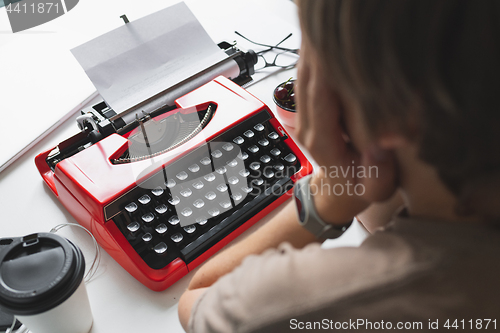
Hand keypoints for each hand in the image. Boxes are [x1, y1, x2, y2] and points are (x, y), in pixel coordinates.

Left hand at [295, 36, 398, 224]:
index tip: (333, 48)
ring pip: (303, 78)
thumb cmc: (359, 188)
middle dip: (317, 54)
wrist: (339, 191)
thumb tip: (380, 146)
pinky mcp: (309, 112)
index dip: (326, 70)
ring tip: (326, 30)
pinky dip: (314, 62)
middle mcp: (308, 127)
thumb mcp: (377, 188)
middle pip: (307, 81)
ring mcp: (305, 118)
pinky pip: (307, 81)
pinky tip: (325, 46)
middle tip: (330, 28)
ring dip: (313, 54)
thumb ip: (379, 172)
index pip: (320, 98)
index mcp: (322, 142)